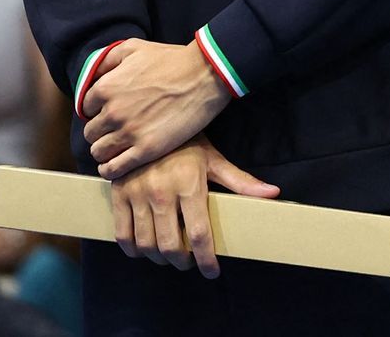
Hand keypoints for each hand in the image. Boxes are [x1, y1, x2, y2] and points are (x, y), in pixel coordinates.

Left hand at [84, 39, 229, 178]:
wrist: (204, 76)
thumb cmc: (171, 60)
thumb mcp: (133, 48)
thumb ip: (107, 59)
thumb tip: (92, 74)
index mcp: (106, 88)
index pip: (85, 107)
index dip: (95, 110)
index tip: (106, 112)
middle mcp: (112, 112)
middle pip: (91, 132)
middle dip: (99, 132)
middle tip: (112, 131)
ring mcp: (129, 133)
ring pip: (99, 152)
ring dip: (103, 151)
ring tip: (113, 149)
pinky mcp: (146, 150)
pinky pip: (114, 169)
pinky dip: (109, 170)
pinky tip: (113, 167)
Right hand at [109, 137, 278, 276]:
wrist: (147, 118)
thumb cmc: (186, 142)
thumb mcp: (213, 159)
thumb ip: (240, 181)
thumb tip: (272, 193)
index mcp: (188, 184)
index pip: (199, 235)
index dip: (206, 260)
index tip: (212, 272)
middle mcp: (161, 192)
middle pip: (170, 246)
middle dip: (182, 262)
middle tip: (188, 261)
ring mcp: (136, 193)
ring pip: (146, 244)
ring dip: (158, 258)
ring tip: (168, 254)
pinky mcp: (117, 193)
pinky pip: (122, 234)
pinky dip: (132, 249)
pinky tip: (143, 247)